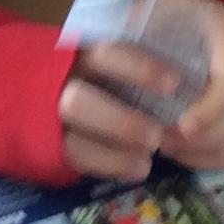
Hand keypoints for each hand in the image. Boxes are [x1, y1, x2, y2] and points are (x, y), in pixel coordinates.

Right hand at [59, 43, 175, 182]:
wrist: (41, 98)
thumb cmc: (92, 70)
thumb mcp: (107, 55)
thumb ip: (132, 58)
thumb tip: (182, 66)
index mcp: (79, 54)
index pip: (106, 56)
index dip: (139, 69)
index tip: (174, 84)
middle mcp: (60, 85)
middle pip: (79, 103)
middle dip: (121, 123)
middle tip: (157, 136)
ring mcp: (52, 118)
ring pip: (74, 141)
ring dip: (114, 153)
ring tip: (148, 161)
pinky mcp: (52, 145)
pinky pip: (78, 159)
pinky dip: (110, 166)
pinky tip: (138, 170)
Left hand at [153, 0, 223, 171]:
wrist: (218, 27)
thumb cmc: (189, 16)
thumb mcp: (170, 2)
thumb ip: (150, 11)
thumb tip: (122, 27)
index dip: (212, 110)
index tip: (183, 126)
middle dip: (201, 138)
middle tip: (160, 140)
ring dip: (201, 152)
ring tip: (165, 146)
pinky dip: (206, 159)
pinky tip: (178, 152)